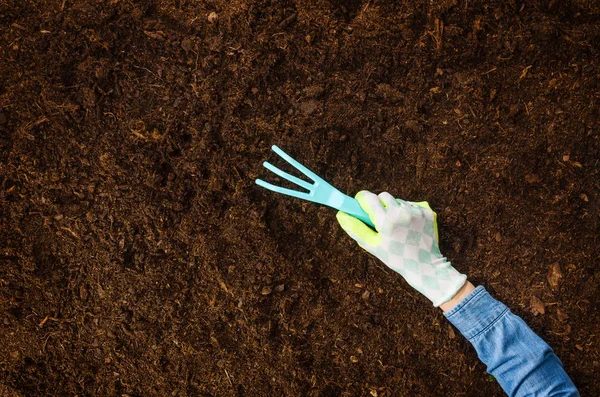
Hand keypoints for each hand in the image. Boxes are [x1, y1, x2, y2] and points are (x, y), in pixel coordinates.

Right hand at [336, 191, 466, 306]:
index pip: (369, 198)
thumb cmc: (395, 257)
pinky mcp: (428, 211)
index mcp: (386, 220)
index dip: (362, 200)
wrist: (425, 266)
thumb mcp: (372, 245)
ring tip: (398, 227)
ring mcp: (417, 211)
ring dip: (395, 209)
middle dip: (379, 204)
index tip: (360, 204)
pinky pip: (412, 205)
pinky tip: (410, 227)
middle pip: (383, 196)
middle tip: (380, 219)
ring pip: (398, 201)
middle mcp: (402, 212)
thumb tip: (341, 214)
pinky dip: (408, 213)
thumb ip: (355, 228)